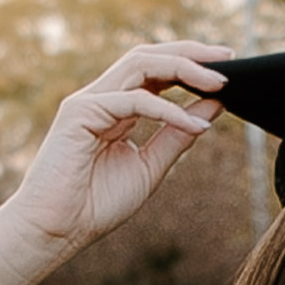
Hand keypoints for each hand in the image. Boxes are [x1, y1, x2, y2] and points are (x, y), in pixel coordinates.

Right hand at [0, 44, 228, 259]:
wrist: (55, 230)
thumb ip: (178, 135)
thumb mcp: (150, 166)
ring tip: (218, 83)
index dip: (191, 64)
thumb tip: (214, 105)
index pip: (156, 71)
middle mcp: (102, 97)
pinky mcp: (79, 112)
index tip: (228, 69)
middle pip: (149, 56)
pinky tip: (193, 125)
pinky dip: (167, 110)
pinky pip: (133, 100)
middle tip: (229, 58)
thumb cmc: (95, 204)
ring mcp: (88, 101)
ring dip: (182, 68)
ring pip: (140, 65)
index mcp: (117, 108)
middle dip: (191, 53)